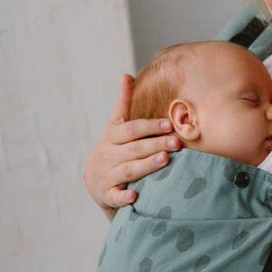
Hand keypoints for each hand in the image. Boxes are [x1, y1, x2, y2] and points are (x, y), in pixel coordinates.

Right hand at [82, 73, 180, 217]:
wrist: (94, 179)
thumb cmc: (113, 146)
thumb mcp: (115, 124)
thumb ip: (124, 102)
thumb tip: (127, 74)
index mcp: (112, 136)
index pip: (132, 129)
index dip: (150, 126)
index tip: (169, 124)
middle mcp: (108, 154)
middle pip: (134, 149)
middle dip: (155, 144)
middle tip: (177, 142)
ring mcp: (107, 174)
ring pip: (128, 170)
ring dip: (147, 165)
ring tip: (166, 159)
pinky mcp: (107, 194)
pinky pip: (116, 196)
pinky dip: (124, 196)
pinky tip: (136, 196)